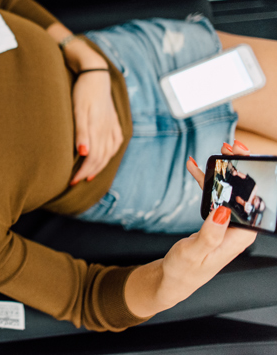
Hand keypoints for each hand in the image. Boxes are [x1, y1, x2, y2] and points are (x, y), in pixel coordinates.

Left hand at [70, 70, 122, 184]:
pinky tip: (104, 158)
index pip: (92, 158)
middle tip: (75, 181)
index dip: (82, 171)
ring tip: (88, 174)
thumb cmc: (83, 92)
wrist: (96, 74)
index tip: (72, 181)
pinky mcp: (114, 122)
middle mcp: (108, 130)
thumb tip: (83, 154)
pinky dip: (109, 154)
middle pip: (100, 158)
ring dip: (99, 166)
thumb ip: (81, 132)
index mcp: (98, 129)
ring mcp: (113, 126)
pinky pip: (115, 144)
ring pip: (108, 153)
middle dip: (88, 172)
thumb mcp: (78, 110)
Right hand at [156, 142, 255, 309]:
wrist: (173, 281)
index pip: (253, 201)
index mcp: (239, 237)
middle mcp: (237, 229)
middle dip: (240, 167)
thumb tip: (223, 210)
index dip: (251, 176)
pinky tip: (195, 169)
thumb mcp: (195, 252)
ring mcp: (226, 224)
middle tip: (230, 146)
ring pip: (229, 192)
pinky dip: (206, 182)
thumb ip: (210, 233)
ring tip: (216, 153)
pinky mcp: (215, 222)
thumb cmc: (185, 270)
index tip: (242, 156)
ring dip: (223, 172)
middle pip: (245, 192)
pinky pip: (213, 197)